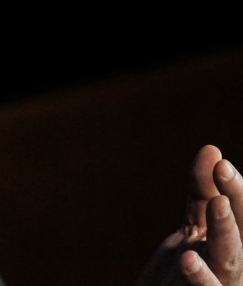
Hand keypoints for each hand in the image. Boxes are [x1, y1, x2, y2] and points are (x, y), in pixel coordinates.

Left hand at [137, 145, 242, 284]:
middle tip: (224, 170)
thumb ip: (202, 191)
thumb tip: (212, 148)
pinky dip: (202, 277)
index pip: (242, 212)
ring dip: (226, 230)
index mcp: (237, 242)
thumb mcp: (194, 226)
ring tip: (217, 203)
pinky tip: (187, 258)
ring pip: (231, 259)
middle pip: (242, 230)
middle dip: (237, 200)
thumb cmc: (183, 271)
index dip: (235, 188)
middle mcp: (237, 264)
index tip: (220, 164)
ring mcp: (226, 283)